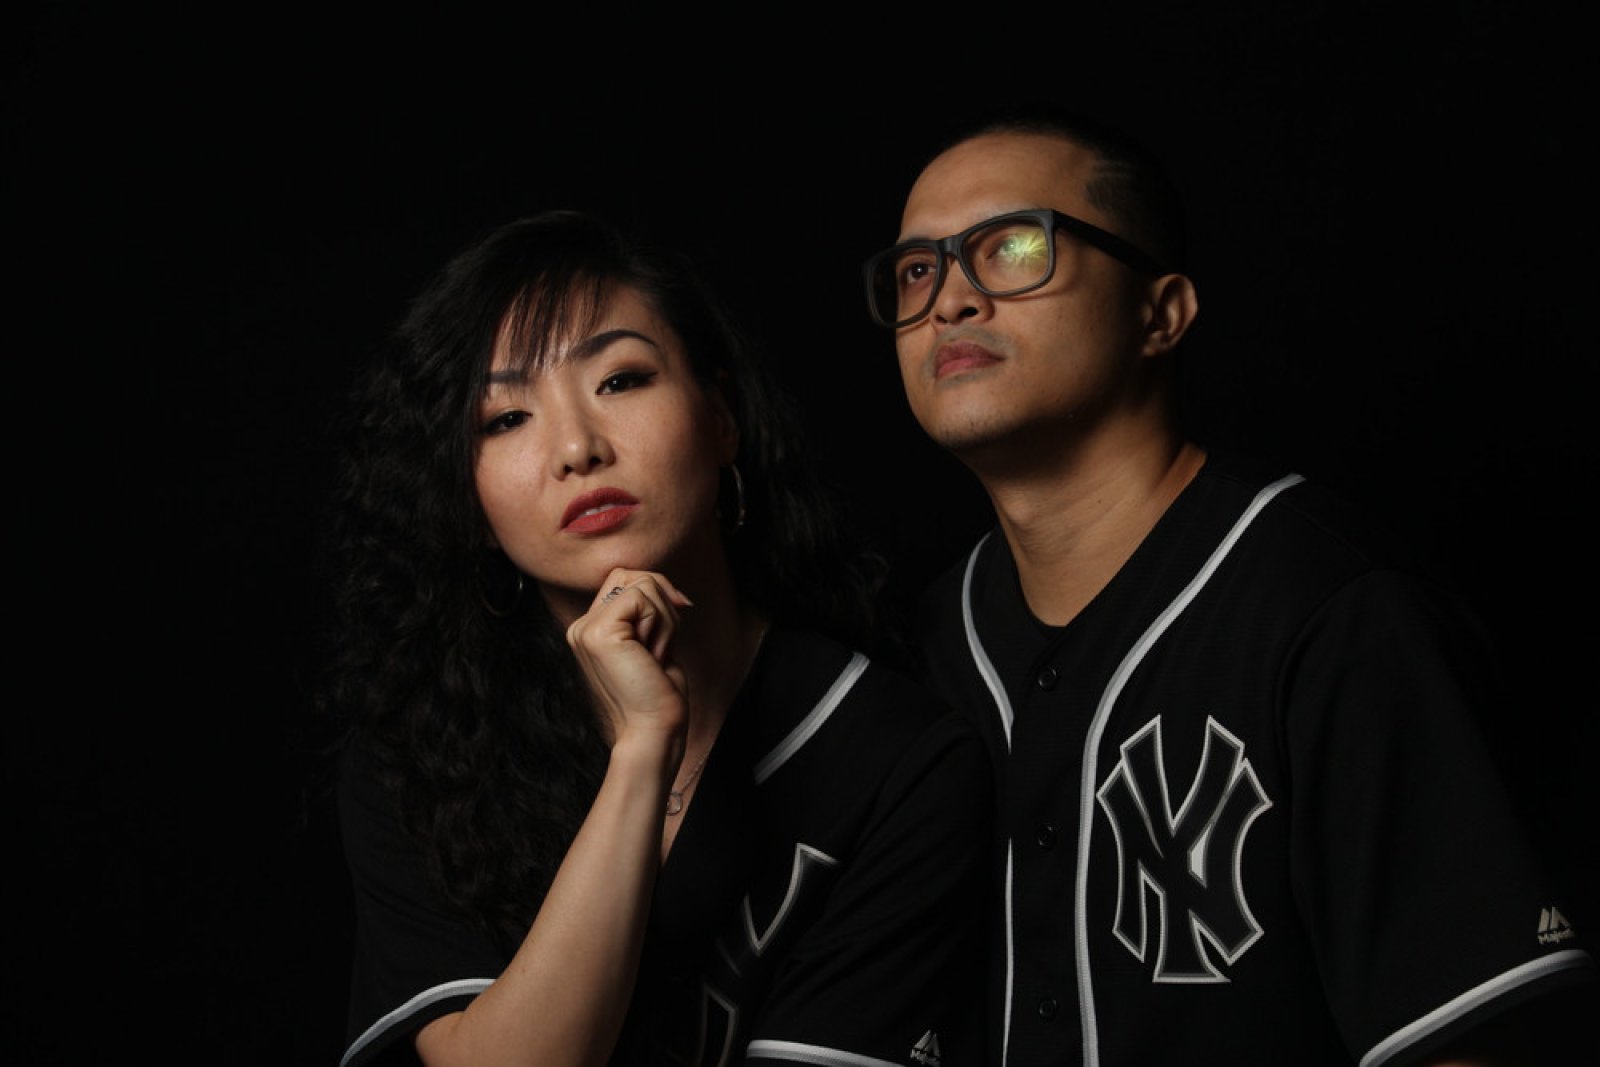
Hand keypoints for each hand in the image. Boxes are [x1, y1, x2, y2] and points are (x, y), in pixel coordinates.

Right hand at [566, 568, 693, 746]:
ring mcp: (585, 629)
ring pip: (643, 585)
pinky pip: (642, 598)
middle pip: (632, 575)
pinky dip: (662, 624)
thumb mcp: (654, 643)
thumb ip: (649, 614)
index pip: (623, 579)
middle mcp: (581, 627)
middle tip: (663, 644)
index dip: (657, 589)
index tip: (679, 611)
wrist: (653, 730)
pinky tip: (654, 654)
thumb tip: (669, 588)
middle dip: (663, 601)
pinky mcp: (598, 633)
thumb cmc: (658, 694)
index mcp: (590, 630)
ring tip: (656, 654)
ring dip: (666, 619)